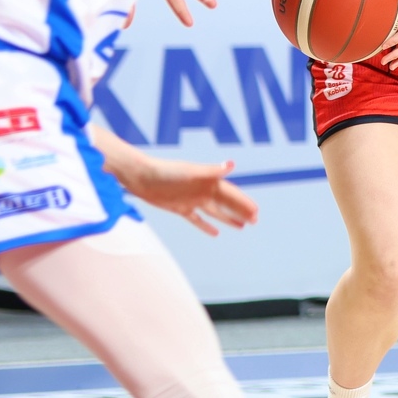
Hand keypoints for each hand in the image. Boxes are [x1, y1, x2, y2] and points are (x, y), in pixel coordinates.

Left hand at [122, 157, 258, 235]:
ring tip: (243, 226)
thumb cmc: (166, 171)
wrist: (141, 177)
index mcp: (208, 181)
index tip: (256, 212)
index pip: (231, 194)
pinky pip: (197, 219)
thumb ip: (212, 170)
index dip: (244, 203)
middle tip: (256, 220)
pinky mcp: (180, 208)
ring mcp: (192, 200)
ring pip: (215, 212)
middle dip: (241, 211)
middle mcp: (203, 191)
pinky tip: (216, 232)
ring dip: (229, 218)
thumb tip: (232, 164)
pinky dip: (206, 226)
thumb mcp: (191, 171)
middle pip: (226, 203)